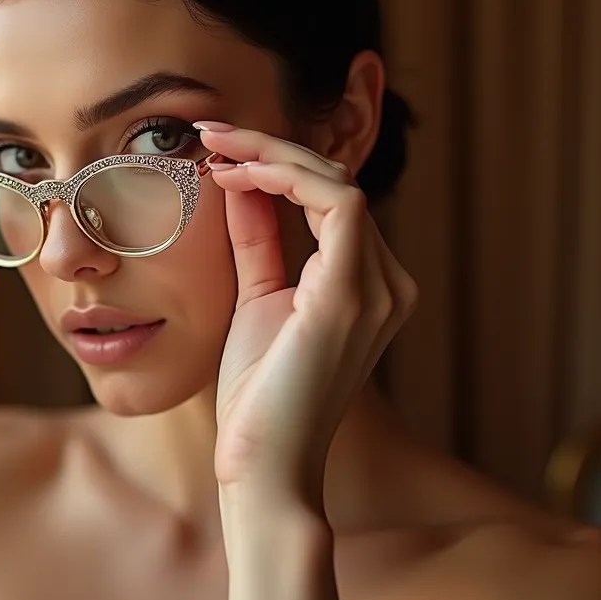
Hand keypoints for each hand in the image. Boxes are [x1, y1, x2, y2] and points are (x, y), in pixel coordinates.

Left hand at [194, 124, 416, 501]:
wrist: (262, 466)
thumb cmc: (257, 396)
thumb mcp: (254, 299)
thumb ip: (257, 243)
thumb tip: (241, 184)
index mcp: (369, 287)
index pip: (332, 200)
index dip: (278, 165)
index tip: (219, 153)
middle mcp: (389, 284)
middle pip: (338, 183)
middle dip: (271, 149)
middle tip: (211, 133)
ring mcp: (378, 290)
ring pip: (338, 182)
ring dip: (273, 155)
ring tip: (217, 148)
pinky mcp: (351, 296)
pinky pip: (337, 203)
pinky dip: (286, 178)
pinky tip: (238, 175)